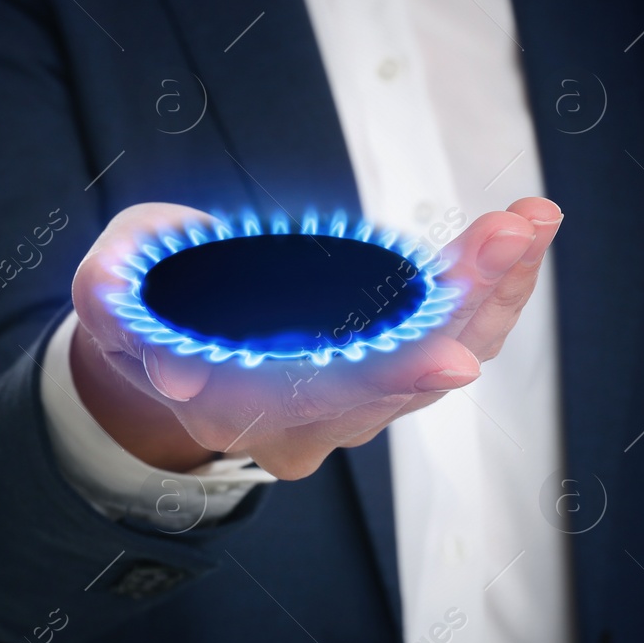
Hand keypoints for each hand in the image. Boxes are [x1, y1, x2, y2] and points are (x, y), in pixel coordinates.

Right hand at [69, 199, 561, 479]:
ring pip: (445, 354)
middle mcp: (315, 422)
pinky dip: (496, 284)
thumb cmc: (146, 302)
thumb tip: (181, 374)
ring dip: (496, 288)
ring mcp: (362, 398)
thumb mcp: (112, 291)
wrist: (171, 339)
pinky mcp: (395, 361)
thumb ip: (121, 307)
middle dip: (465, 306)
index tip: (452, 362)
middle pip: (404, 378)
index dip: (388, 380)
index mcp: (243, 409)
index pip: (325, 404)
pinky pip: (459, 332)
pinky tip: (530, 228)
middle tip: (509, 239)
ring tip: (531, 220)